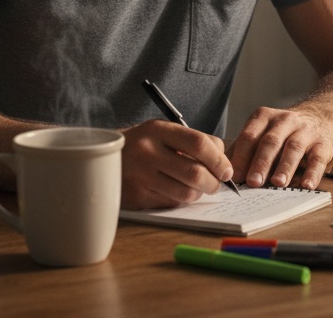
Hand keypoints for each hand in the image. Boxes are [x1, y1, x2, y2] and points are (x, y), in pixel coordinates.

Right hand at [120, 119, 234, 209]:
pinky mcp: (136, 196)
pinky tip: (176, 191)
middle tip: (216, 184)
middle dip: (213, 182)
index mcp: (157, 130)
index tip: (227, 170)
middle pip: (195, 172)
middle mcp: (147, 151)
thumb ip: (194, 143)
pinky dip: (181, 200)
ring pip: (185, 193)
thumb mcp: (164, 133)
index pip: (199, 144)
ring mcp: (140, 176)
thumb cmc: (144, 145)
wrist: (105, 158)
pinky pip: (170, 203)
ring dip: (199, 194)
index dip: (219, 160)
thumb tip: (224, 165)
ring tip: (198, 188)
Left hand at [228, 106, 332, 189]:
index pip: (249, 136)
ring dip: (285, 167)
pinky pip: (318, 159)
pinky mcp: (323, 144)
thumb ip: (243, 150)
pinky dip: (313, 173)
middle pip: (270, 142)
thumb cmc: (282, 132)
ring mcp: (305, 131)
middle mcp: (284, 121)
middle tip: (253, 182)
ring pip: (293, 148)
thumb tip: (224, 175)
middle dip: (261, 163)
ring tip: (278, 183)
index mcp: (264, 118)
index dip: (241, 157)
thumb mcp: (261, 132)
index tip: (234, 177)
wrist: (319, 117)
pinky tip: (307, 185)